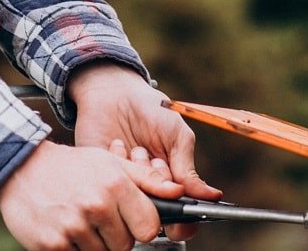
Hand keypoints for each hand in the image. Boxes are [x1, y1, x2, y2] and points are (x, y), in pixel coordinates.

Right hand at [0, 140, 182, 250]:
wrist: (20, 167)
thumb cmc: (71, 166)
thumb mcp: (110, 162)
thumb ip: (146, 179)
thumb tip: (180, 192)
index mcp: (114, 185)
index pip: (149, 228)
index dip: (142, 227)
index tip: (132, 222)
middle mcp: (95, 207)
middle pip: (125, 246)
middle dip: (116, 237)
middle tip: (100, 220)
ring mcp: (72, 228)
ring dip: (94, 244)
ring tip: (81, 222)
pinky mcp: (52, 246)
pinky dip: (73, 249)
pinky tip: (65, 230)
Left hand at [68, 63, 221, 240]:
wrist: (114, 91)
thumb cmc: (150, 110)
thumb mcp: (176, 134)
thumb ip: (187, 166)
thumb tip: (209, 196)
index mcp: (170, 183)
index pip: (181, 216)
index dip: (182, 215)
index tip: (179, 199)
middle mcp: (146, 189)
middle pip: (156, 210)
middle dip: (158, 183)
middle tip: (155, 158)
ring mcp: (122, 185)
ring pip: (133, 199)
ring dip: (138, 173)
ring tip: (137, 148)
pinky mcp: (98, 178)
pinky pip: (109, 186)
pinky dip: (118, 164)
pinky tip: (118, 145)